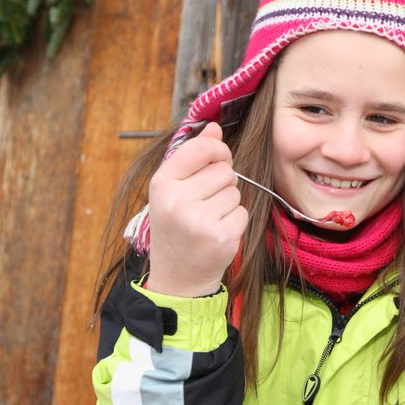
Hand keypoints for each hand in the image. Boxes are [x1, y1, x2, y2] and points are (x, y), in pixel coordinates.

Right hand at [143, 122, 247, 296]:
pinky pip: (242, 211)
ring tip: (209, 218)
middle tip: (206, 201)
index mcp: (162, 184)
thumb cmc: (176, 227)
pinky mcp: (221, 237)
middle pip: (224, 170)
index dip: (217, 150)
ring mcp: (199, 221)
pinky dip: (235, 220)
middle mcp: (177, 201)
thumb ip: (193, 156)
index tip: (218, 158)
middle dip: (222, 182)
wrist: (178, 277)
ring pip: (235, 190)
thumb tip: (214, 127)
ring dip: (228, 202)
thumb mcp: (173, 189)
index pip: (201, 149)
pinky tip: (218, 231)